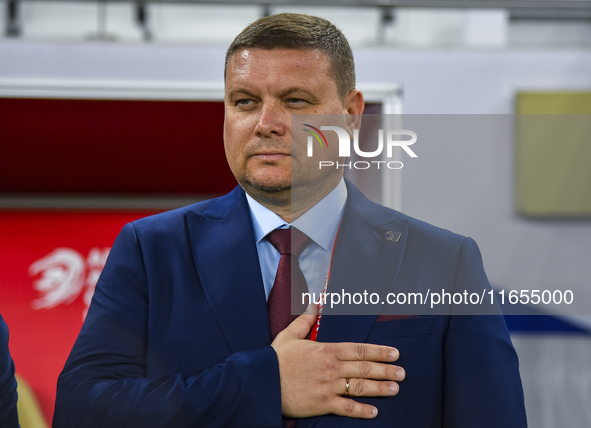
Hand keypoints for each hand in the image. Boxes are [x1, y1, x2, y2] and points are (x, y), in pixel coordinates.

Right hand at [271, 305, 404, 418]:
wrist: (262, 383)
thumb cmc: (275, 359)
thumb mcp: (289, 336)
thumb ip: (304, 320)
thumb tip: (313, 304)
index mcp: (326, 350)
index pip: (359, 349)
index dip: (379, 351)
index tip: (395, 354)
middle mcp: (331, 368)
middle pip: (364, 368)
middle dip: (386, 370)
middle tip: (402, 373)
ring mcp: (328, 387)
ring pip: (360, 387)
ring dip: (380, 388)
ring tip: (395, 389)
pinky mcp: (323, 404)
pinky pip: (347, 408)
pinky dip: (362, 410)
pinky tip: (374, 412)